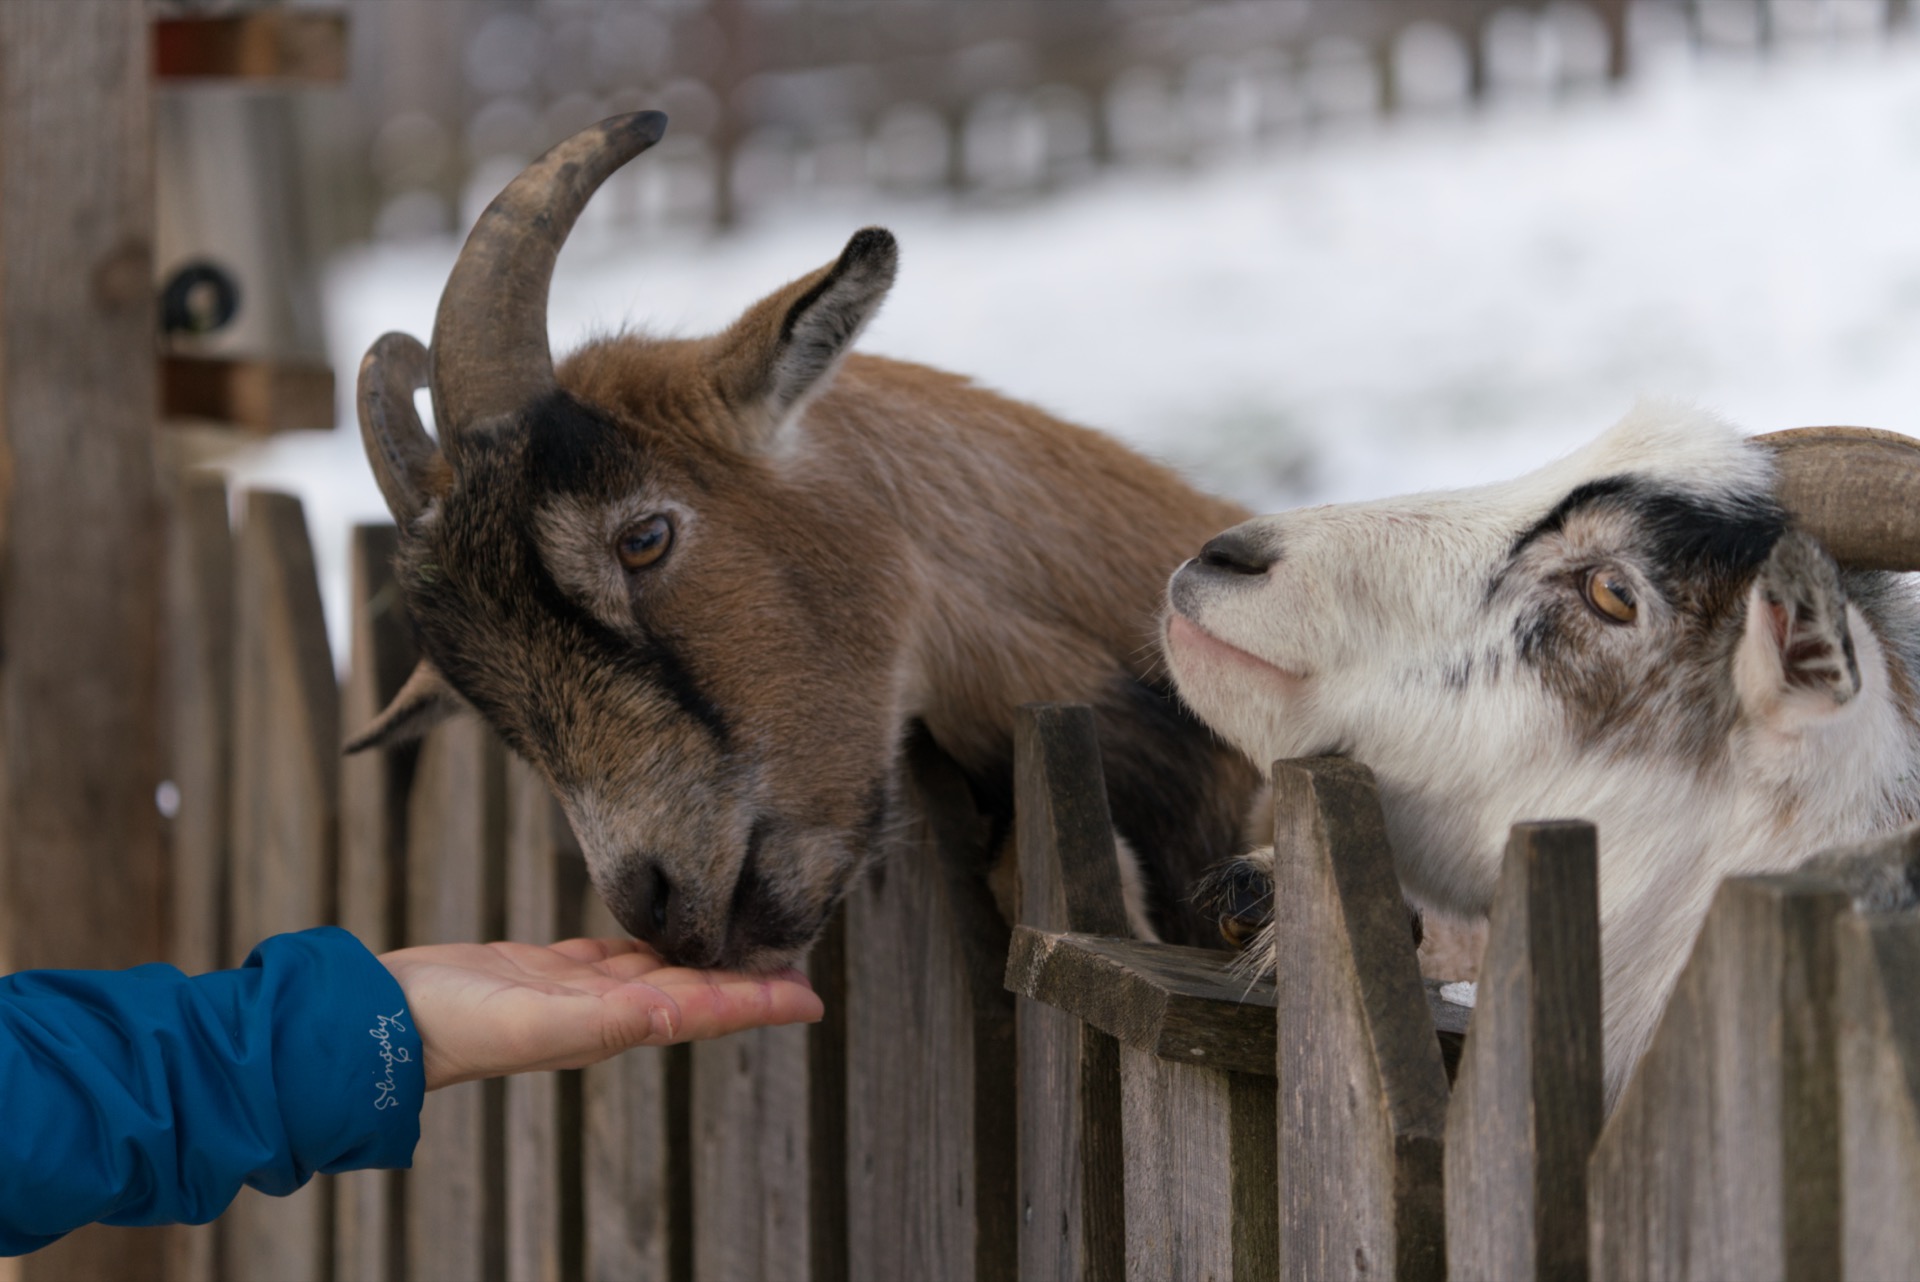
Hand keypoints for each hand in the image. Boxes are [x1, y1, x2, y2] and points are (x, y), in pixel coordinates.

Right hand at [378, 937, 823, 1089]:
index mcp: (611, 1027)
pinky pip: (618, 952)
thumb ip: (602, 1021)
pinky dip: (653, 941)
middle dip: (746, 980)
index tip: (810, 996)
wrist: (381, 1016)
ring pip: (662, 970)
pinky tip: (671, 928)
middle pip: (695, 993)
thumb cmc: (450, 1025)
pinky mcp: (549, 967)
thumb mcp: (528, 1021)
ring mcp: (578, 990)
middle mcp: (605, 1012)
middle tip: (799, 958)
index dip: (757, 1004)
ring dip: (707, 960)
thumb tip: (673, 1013)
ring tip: (750, 942)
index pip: (702, 1012)